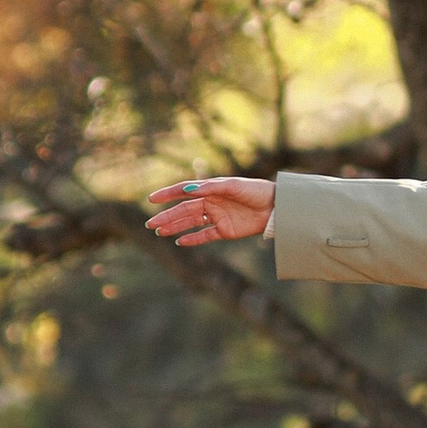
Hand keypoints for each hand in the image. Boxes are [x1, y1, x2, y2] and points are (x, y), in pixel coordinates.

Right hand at [146, 174, 276, 245]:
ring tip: (159, 232)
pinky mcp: (224, 231)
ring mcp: (216, 217)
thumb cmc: (255, 191)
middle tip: (151, 224)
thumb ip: (211, 187)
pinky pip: (204, 236)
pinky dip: (192, 239)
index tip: (152, 199)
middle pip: (184, 210)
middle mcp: (211, 203)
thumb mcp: (233, 186)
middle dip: (167, 216)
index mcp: (210, 189)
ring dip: (175, 227)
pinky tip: (179, 242)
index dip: (167, 194)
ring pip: (191, 223)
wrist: (275, 207)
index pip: (184, 191)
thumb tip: (188, 189)